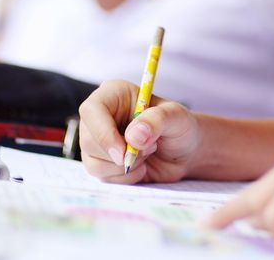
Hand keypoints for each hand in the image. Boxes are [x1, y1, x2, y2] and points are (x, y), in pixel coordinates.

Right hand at [79, 80, 199, 183]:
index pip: (92, 110)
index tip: (123, 152)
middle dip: (121, 154)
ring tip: (147, 154)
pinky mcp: (103, 162)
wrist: (185, 151)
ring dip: (124, 167)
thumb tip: (133, 136)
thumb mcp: (176, 116)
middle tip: (150, 149)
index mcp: (113, 95)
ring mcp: (99, 141)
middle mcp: (100, 117)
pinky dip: (126, 178)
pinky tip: (142, 166)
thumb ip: (157, 120)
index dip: (103, 133)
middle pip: (88, 140)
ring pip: (93, 163)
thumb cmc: (179, 126)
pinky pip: (103, 177)